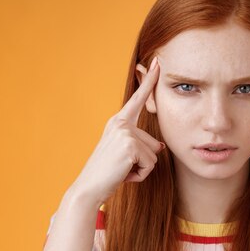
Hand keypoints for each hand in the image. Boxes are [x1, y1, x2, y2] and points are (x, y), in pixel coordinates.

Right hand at [69, 56, 165, 205]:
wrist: (89, 187)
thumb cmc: (107, 173)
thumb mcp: (124, 155)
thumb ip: (140, 145)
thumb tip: (160, 146)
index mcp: (118, 122)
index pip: (138, 99)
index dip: (149, 81)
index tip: (157, 63)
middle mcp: (120, 123)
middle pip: (154, 143)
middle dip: (143, 161)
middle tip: (121, 166)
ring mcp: (125, 133)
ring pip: (153, 155)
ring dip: (141, 169)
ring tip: (121, 170)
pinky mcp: (130, 145)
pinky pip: (150, 164)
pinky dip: (140, 175)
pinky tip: (124, 175)